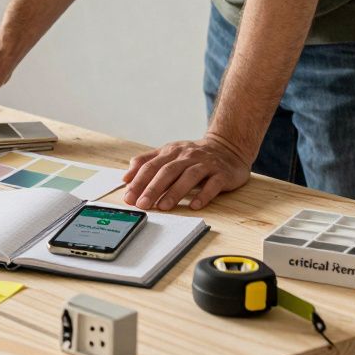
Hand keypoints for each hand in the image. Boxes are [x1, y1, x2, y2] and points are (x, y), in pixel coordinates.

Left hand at [121, 133, 251, 211]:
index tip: (128, 196)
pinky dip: (203, 195)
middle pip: (167, 171)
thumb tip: (126, 177)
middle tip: (142, 204)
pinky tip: (194, 205)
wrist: (228, 147)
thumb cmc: (194, 155)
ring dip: (174, 192)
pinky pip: (213, 184)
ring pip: (188, 177)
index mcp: (171, 151)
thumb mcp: (169, 154)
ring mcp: (206, 164)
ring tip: (163, 207)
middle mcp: (187, 156)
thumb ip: (147, 162)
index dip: (138, 181)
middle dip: (152, 188)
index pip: (151, 166)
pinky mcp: (222, 173)